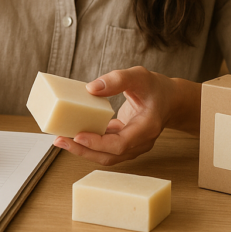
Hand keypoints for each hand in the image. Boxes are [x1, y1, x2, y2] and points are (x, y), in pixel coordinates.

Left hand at [53, 66, 182, 165]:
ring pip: (106, 155)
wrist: (170, 100)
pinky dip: (89, 144)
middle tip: (59, 140)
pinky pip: (106, 148)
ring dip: (83, 150)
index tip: (78, 136)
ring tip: (61, 139)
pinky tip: (73, 134)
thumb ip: (117, 79)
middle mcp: (141, 142)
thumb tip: (91, 88)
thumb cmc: (155, 87)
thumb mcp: (139, 76)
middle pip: (110, 155)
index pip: (121, 144)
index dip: (98, 143)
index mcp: (147, 127)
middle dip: (83, 150)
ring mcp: (133, 145)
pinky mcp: (125, 143)